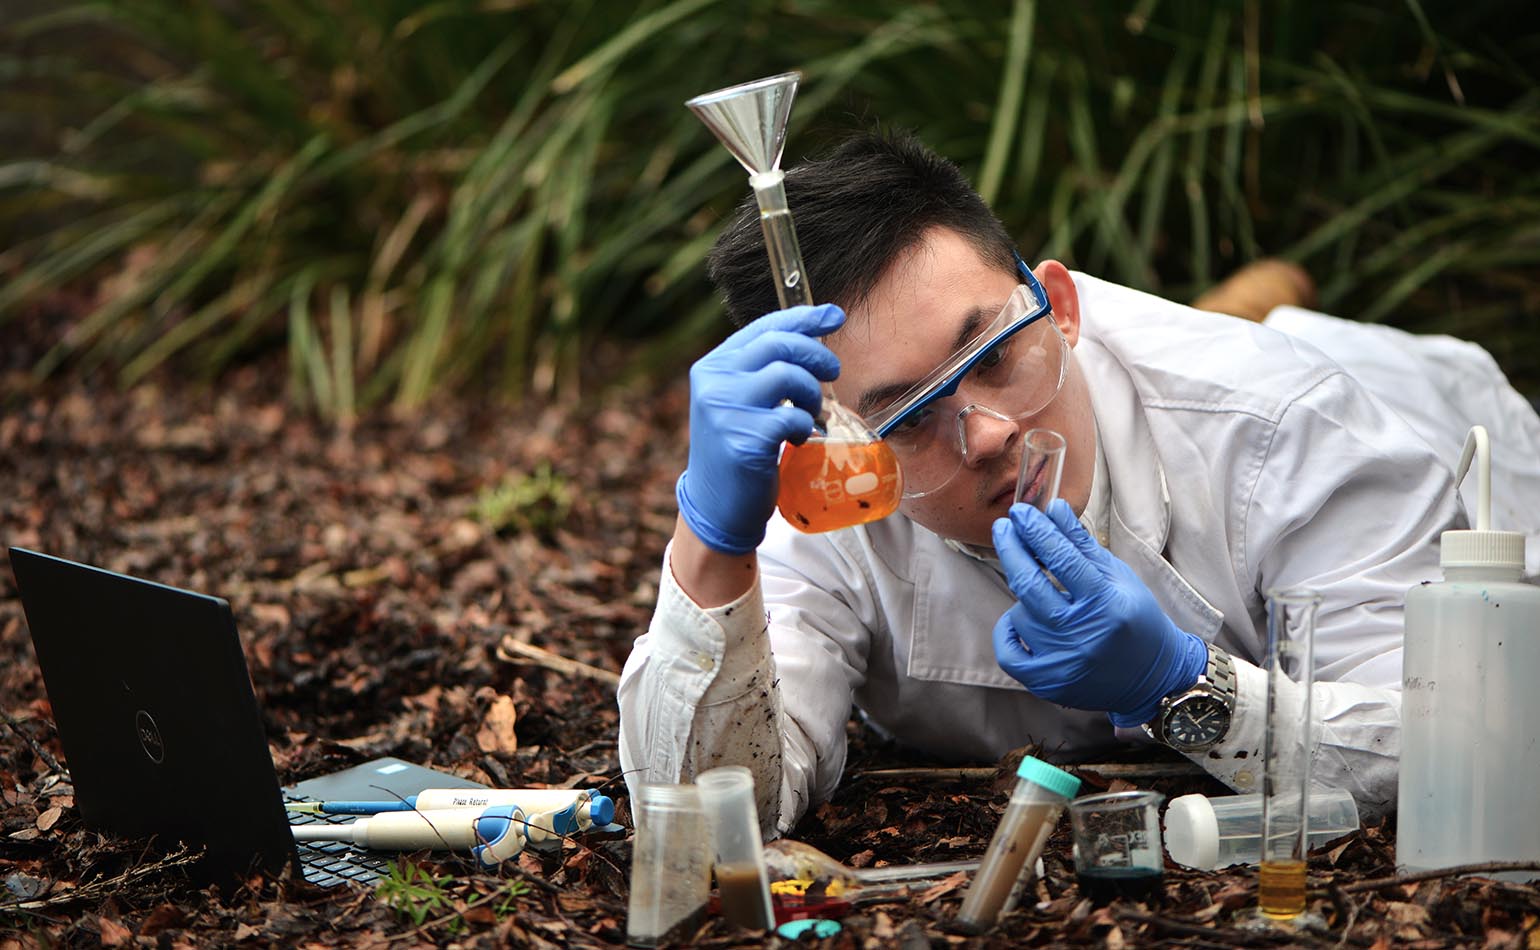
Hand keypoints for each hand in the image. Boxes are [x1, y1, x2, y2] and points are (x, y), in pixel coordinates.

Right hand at [676, 304, 844, 554]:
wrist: (717, 506)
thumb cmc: (739, 450)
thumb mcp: (740, 402)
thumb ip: (762, 372)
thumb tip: (812, 337)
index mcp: (713, 366)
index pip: (764, 328)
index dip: (804, 317)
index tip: (835, 315)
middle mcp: (714, 382)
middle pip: (779, 345)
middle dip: (816, 354)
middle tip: (833, 372)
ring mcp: (724, 410)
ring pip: (788, 376)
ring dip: (812, 394)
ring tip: (810, 414)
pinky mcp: (742, 439)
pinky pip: (791, 417)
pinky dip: (804, 426)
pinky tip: (797, 438)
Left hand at [990, 500, 1207, 726]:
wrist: (1153, 678)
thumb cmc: (1136, 620)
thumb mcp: (1118, 577)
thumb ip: (1081, 545)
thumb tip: (1053, 509)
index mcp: (1106, 603)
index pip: (1062, 558)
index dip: (1037, 531)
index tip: (1020, 512)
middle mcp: (1083, 634)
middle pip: (1030, 584)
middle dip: (1012, 549)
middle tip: (1004, 527)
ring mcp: (1062, 662)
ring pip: (1020, 614)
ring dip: (1025, 596)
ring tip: (1040, 591)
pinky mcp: (1047, 683)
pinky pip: (1008, 651)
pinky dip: (1007, 631)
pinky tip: (1019, 619)